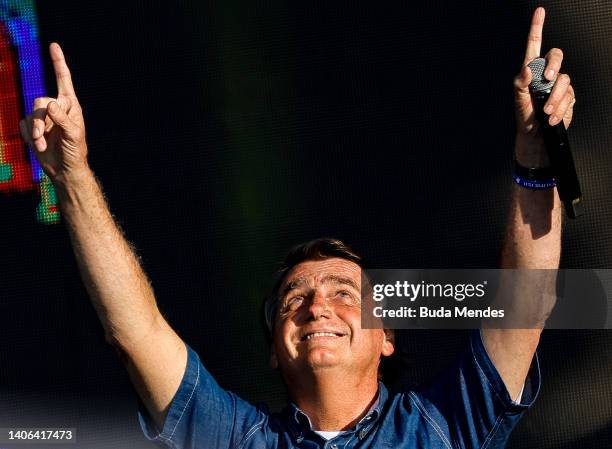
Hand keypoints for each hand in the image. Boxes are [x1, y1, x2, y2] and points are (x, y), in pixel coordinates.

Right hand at [19, 43, 87, 183]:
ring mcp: (43, 117)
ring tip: (41, 145)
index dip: (58, 62)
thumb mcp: (74, 136)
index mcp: (70, 106)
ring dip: (34, 131)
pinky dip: (29, 136)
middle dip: (40, 120)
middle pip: (40, 101)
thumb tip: (50, 104)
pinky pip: (23, 124)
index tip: (53, 45)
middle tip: (42, 137)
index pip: (63, 80)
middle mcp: (56, 108)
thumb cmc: (75, 152)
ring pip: (30, 113)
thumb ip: (63, 120)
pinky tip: (39, 146)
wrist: (63, 169)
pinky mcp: (32, 127)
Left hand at [513, 7, 575, 163]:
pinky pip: (569, 97)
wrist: (535, 136)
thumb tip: (526, 69)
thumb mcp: (518, 100)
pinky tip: (552, 117)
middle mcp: (546, 75)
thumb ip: (520, 84)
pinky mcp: (568, 97)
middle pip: (557, 56)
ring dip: (555, 97)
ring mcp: (558, 85)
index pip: (534, 46)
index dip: (537, 27)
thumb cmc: (524, 116)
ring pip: (564, 80)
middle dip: (554, 65)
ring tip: (546, 111)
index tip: (540, 12)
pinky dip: (560, 108)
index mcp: (531, 71)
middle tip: (547, 79)